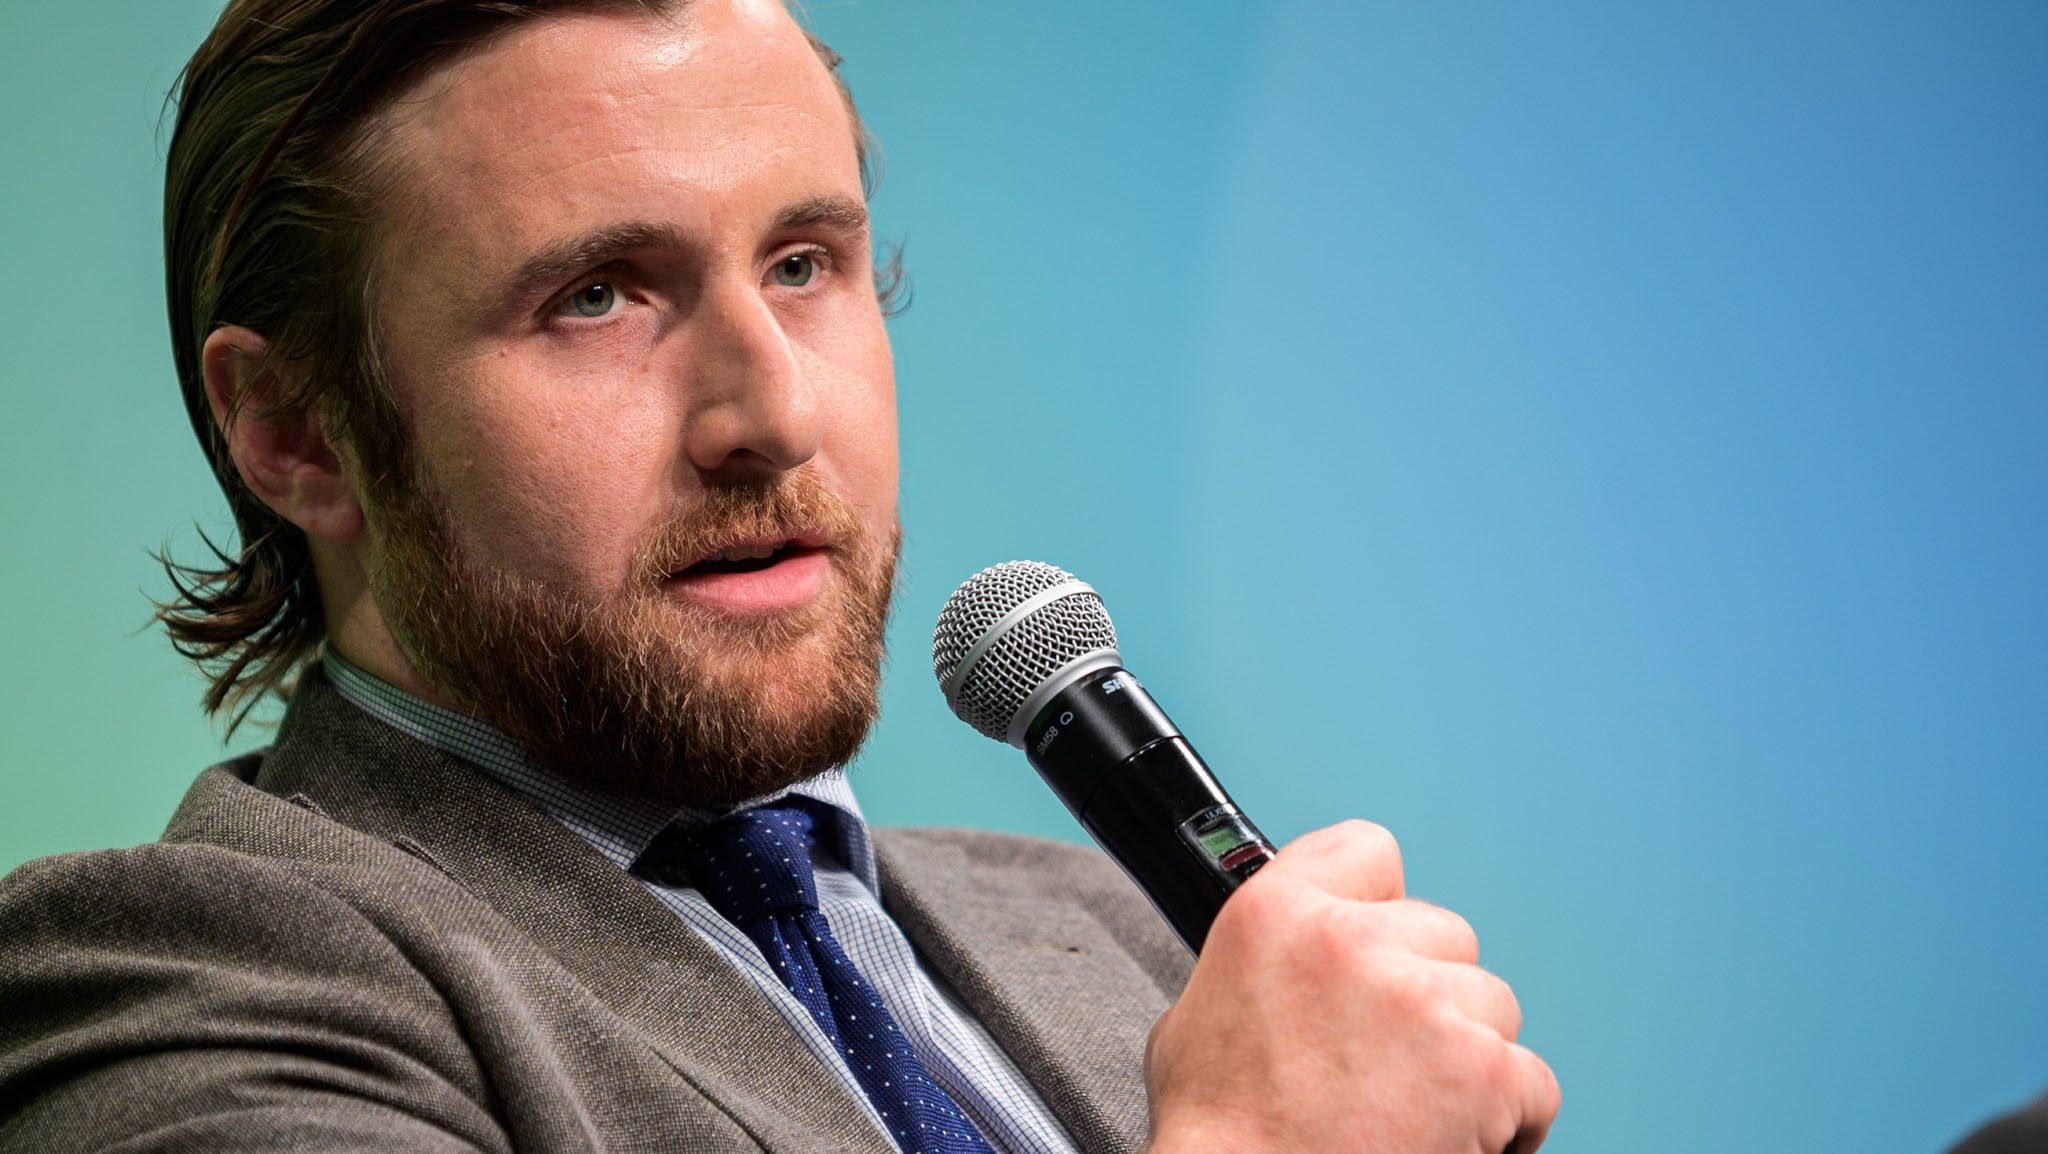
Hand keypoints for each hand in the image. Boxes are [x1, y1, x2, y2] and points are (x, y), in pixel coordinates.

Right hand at [1143, 820, 1559, 1153]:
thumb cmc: (1219, 1137)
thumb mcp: (1195, 1018)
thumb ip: (1259, 965)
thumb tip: (1287, 965)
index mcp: (1276, 914)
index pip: (1369, 850)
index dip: (1381, 904)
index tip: (1382, 944)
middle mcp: (1352, 942)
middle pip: (1444, 934)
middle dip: (1429, 992)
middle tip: (1391, 1056)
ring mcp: (1424, 1002)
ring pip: (1492, 1004)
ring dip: (1467, 1053)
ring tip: (1417, 1106)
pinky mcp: (1481, 1070)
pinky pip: (1532, 1079)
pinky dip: (1510, 1117)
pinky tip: (1455, 1137)